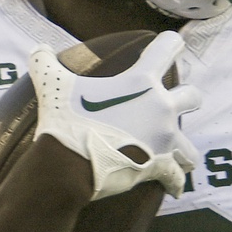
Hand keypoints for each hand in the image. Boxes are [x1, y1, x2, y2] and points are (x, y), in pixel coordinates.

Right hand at [29, 31, 201, 200]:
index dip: (171, 44)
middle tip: (177, 104)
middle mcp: (161, 108)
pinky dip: (175, 182)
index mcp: (141, 82)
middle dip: (187, 99)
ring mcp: (163, 139)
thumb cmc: (66, 120)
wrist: (68, 164)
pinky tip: (175, 187)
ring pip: (190, 145)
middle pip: (193, 97)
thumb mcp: (52, 84)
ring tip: (179, 154)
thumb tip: (38, 48)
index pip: (167, 49)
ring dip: (184, 149)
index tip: (175, 44)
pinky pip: (176, 176)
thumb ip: (46, 62)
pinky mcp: (159, 167)